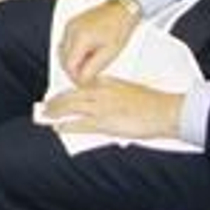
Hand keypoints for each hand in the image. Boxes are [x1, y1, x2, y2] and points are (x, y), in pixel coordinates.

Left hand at [41, 77, 183, 139]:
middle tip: (46, 105)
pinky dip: (66, 126)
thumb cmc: (151, 103)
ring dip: (55, 112)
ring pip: (69, 107)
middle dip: (56, 100)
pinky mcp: (103, 122)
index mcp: (107, 81)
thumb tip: (102, 105)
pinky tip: (59, 128)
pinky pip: (79, 124)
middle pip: (70, 94)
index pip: (81, 84)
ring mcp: (101, 106)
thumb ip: (112, 94)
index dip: (68, 90)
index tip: (60, 93)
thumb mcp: (128, 90)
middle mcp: (100, 91)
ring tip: (47, 115)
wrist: (163, 110)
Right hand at [58, 0, 137, 83]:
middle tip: (87, 78)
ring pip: (63, 52)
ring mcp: (70, 26)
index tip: (84, 83)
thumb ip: (93, 68)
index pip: (69, 65)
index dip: (76, 77)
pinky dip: (73, 52)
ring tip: (88, 66)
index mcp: (80, 37)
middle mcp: (71, 30)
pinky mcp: (72, 24)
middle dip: (73, 71)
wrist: (121, 10)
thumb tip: (82, 80)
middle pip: (64, 59)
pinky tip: (86, 54)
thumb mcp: (109, 53)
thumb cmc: (119, 27)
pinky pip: (67, 43)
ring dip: (72, 62)